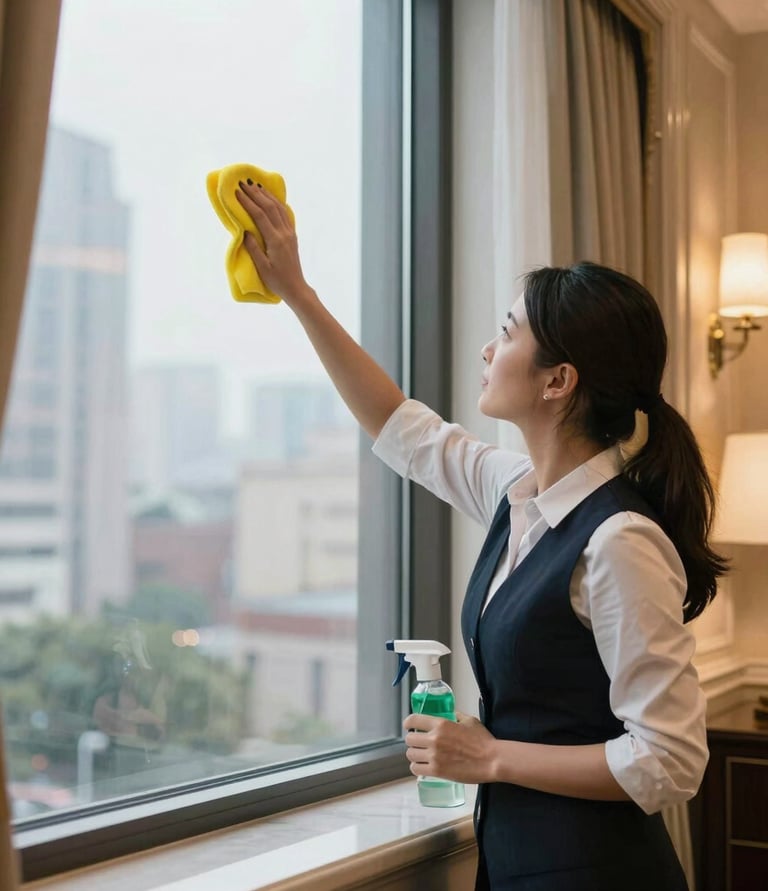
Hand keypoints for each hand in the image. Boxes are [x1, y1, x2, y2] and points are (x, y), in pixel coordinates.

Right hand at [235, 180, 311, 305]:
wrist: (295, 287)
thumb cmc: (277, 280)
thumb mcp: (262, 267)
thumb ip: (253, 248)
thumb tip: (245, 231)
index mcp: (275, 240)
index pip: (260, 215)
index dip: (248, 202)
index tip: (237, 191)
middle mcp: (285, 233)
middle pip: (270, 207)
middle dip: (256, 193)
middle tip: (243, 183)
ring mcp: (290, 233)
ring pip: (279, 208)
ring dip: (266, 195)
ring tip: (255, 185)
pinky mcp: (292, 235)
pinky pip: (284, 214)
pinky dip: (276, 203)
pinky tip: (270, 198)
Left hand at [403, 710, 497, 784]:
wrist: (492, 760)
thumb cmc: (483, 740)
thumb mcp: (469, 720)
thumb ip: (455, 716)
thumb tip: (449, 714)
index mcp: (441, 724)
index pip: (413, 720)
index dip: (408, 723)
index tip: (409, 726)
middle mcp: (434, 739)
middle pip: (409, 739)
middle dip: (412, 740)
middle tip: (418, 743)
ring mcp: (434, 756)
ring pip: (410, 755)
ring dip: (414, 754)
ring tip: (420, 755)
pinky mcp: (437, 771)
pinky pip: (416, 769)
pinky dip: (417, 767)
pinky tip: (422, 766)